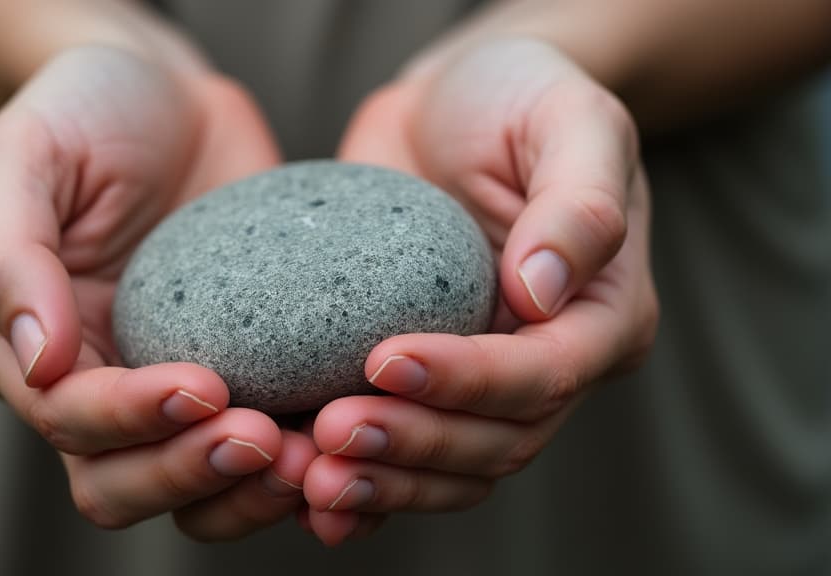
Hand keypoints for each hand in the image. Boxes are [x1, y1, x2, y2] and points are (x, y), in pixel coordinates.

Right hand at [0, 45, 318, 538]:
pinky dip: (300, 464)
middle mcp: (96, 385)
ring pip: (195, 490)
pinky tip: (346, 448)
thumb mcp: (24, 156)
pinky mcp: (244, 373)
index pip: (69, 419)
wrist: (169, 96)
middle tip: (266, 440)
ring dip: (249, 492)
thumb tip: (37, 361)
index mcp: (26, 350)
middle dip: (191, 473)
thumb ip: (7, 255)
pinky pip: (266, 444)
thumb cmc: (84, 112)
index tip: (203, 388)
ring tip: (311, 458)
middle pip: (123, 482)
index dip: (131, 419)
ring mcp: (172, 386)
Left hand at [303, 38, 657, 544]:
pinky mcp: (423, 381)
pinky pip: (402, 458)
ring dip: (381, 482)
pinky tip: (306, 497)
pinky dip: (362, 487)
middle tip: (330, 433)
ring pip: (447, 469)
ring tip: (305, 476)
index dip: (468, 381)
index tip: (384, 360)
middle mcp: (549, 363)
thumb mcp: (569, 118)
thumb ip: (579, 202)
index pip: (544, 375)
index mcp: (601, 315)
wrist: (453, 103)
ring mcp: (482, 382)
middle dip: (413, 444)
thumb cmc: (520, 97)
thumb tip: (542, 291)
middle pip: (493, 441)